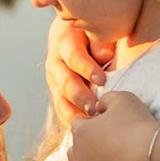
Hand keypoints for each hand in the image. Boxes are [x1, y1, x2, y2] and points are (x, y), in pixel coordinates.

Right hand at [45, 11, 114, 141]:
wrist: (76, 32)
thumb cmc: (95, 30)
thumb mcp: (97, 28)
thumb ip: (101, 41)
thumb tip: (105, 56)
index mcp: (63, 40)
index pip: (74, 56)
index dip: (87, 68)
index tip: (102, 79)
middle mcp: (54, 62)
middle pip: (65, 82)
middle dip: (80, 97)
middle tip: (96, 108)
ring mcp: (54, 80)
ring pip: (60, 101)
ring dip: (75, 114)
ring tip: (91, 124)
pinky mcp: (58, 94)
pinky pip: (62, 111)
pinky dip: (72, 122)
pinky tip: (84, 131)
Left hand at [66, 93, 159, 160]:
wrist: (156, 159)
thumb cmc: (138, 125)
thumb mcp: (123, 98)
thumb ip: (106, 100)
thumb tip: (99, 107)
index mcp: (79, 133)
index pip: (80, 125)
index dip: (95, 123)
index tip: (112, 124)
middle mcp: (78, 158)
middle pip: (79, 150)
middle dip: (90, 145)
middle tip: (115, 143)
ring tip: (121, 160)